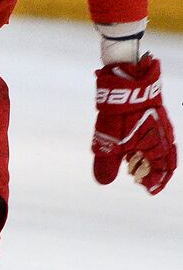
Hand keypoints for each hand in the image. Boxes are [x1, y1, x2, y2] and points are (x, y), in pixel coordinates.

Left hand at [92, 54, 176, 194]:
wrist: (126, 81)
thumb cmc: (120, 112)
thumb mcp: (109, 140)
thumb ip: (107, 162)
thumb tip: (103, 182)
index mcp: (157, 146)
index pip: (163, 171)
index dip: (155, 182)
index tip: (146, 189)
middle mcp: (164, 137)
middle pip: (166, 162)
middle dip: (154, 173)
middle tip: (141, 180)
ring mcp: (162, 125)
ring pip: (163, 149)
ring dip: (151, 159)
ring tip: (135, 164)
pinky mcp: (155, 116)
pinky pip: (158, 136)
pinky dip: (150, 146)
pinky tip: (136, 146)